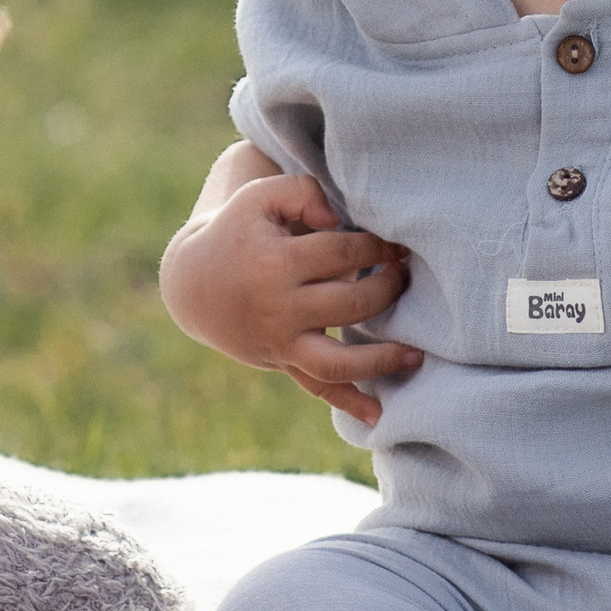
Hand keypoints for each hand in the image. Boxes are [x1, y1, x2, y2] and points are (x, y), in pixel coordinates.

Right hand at [157, 149, 422, 427]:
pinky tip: (379, 416)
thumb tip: (338, 219)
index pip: (343, 252)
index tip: (398, 244)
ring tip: (416, 353)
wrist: (194, 283)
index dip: (378, 246)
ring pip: (338, 361)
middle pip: (351, 303)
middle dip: (389, 288)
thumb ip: (302, 193)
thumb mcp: (260, 198)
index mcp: (275, 263)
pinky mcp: (282, 362)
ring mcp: (281, 343)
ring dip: (381, 359)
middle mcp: (279, 309)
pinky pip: (317, 388)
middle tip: (407, 275)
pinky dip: (348, 403)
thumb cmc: (239, 232)